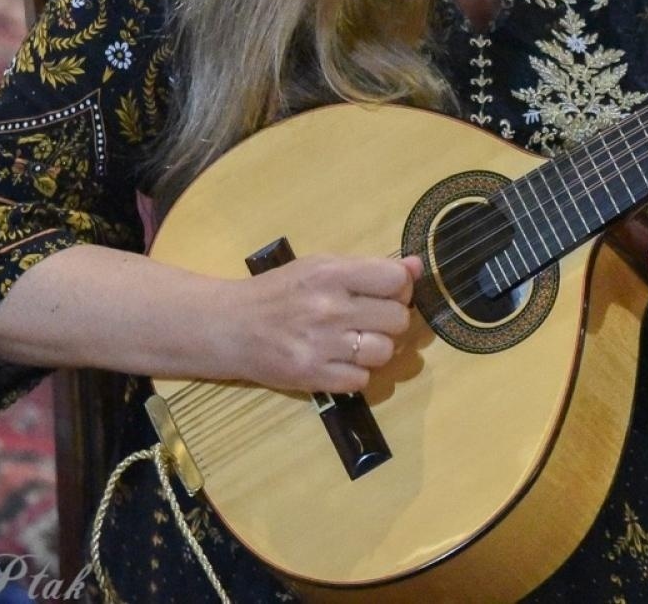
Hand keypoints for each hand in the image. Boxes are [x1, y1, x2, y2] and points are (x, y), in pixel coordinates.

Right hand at [224, 254, 422, 393]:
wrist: (229, 326)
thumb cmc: (280, 291)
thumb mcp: (321, 267)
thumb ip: (370, 268)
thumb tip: (417, 266)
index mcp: (331, 273)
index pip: (396, 281)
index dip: (399, 289)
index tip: (386, 293)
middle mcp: (329, 308)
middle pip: (398, 319)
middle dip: (390, 320)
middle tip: (369, 319)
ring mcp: (321, 345)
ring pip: (385, 352)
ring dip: (377, 349)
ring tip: (356, 341)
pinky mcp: (313, 377)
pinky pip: (363, 380)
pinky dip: (357, 373)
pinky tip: (340, 361)